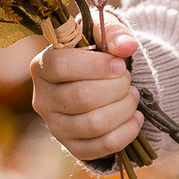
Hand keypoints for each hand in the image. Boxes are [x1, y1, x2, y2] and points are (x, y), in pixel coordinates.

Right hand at [31, 20, 141, 162]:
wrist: (100, 81)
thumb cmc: (98, 52)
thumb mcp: (103, 32)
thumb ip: (114, 32)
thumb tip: (127, 46)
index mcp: (43, 67)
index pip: (61, 66)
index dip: (95, 65)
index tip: (119, 64)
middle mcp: (43, 99)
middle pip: (82, 97)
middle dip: (116, 86)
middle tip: (127, 79)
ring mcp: (55, 126)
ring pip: (94, 123)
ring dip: (124, 107)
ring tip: (132, 95)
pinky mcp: (73, 146)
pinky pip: (102, 146)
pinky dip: (126, 132)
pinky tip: (135, 117)